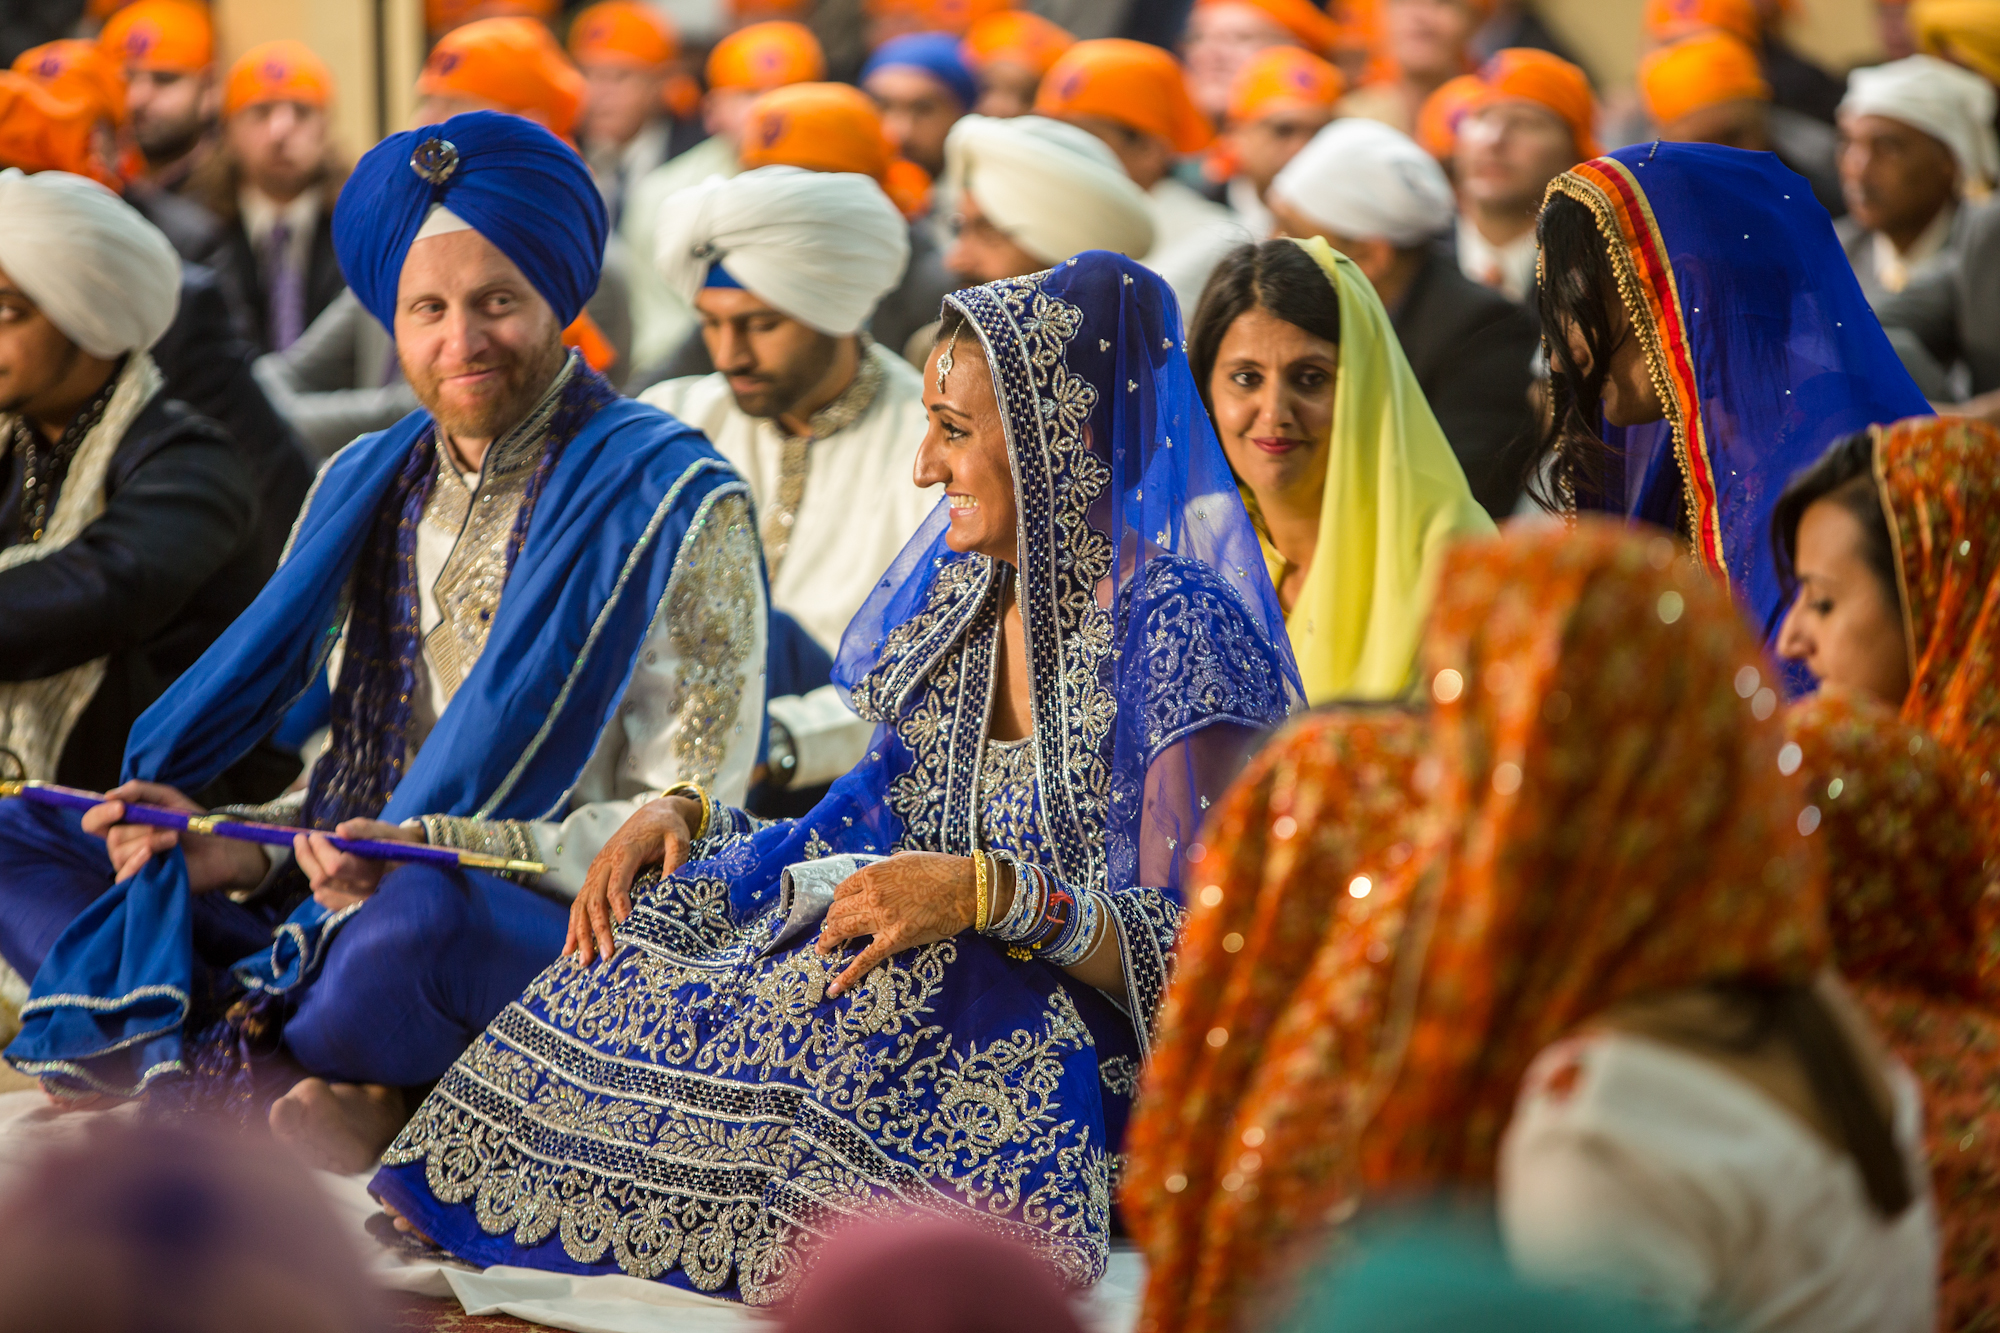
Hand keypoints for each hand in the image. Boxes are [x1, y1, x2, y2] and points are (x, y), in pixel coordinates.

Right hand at [83, 781, 265, 891]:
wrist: (219, 848)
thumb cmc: (192, 823)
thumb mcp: (167, 798)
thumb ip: (138, 791)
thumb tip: (107, 796)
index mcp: (124, 825)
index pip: (94, 821)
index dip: (101, 813)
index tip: (120, 807)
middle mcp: (122, 847)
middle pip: (111, 836)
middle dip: (141, 827)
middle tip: (166, 825)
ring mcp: (130, 866)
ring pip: (120, 853)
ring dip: (150, 841)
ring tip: (174, 838)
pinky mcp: (139, 884)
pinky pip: (123, 875)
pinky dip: (137, 861)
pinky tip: (152, 855)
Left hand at [294, 819, 422, 911]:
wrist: (414, 864)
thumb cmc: (396, 843)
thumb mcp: (384, 830)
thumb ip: (363, 829)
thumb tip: (340, 830)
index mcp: (375, 871)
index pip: (335, 865)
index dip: (319, 849)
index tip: (314, 835)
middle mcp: (366, 892)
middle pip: (322, 879)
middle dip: (306, 856)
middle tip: (301, 839)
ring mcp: (359, 904)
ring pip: (320, 890)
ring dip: (310, 869)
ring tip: (309, 852)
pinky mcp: (353, 910)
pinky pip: (326, 901)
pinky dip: (318, 884)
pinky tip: (321, 871)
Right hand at [567, 795, 703, 964]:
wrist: (652, 813)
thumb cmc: (668, 827)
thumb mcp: (679, 839)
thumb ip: (676, 861)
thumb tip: (671, 889)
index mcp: (624, 853)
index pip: (616, 886)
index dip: (619, 909)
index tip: (626, 929)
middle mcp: (603, 863)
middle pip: (594, 900)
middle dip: (598, 930)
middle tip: (606, 957)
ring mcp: (595, 870)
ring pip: (581, 904)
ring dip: (581, 933)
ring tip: (583, 961)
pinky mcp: (594, 876)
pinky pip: (579, 902)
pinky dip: (574, 925)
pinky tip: (570, 947)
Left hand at [816, 851, 975, 998]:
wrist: (966, 888)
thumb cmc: (940, 870)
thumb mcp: (905, 859)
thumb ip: (883, 870)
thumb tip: (873, 879)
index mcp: (873, 874)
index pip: (842, 890)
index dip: (839, 901)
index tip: (840, 908)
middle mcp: (872, 896)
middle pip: (838, 912)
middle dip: (831, 922)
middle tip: (830, 930)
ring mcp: (882, 919)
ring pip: (843, 931)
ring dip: (828, 941)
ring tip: (822, 949)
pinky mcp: (895, 940)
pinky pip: (866, 960)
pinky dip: (848, 975)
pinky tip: (835, 987)